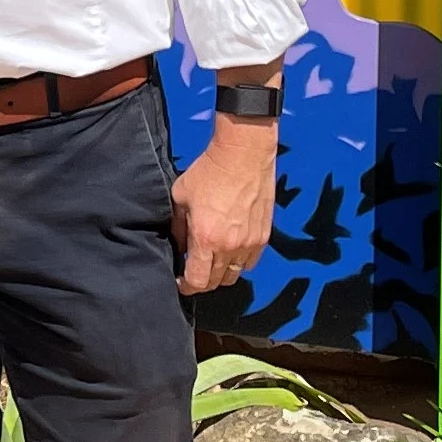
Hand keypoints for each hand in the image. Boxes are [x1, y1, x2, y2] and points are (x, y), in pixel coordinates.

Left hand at [171, 118, 275, 297]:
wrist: (243, 155)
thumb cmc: (209, 171)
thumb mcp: (181, 196)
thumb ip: (178, 226)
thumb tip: (179, 245)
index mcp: (205, 239)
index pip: (197, 281)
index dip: (186, 286)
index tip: (181, 282)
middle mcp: (229, 247)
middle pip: (216, 282)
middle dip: (202, 280)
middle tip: (194, 270)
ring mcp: (249, 243)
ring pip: (235, 274)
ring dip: (222, 273)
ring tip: (213, 260)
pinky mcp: (264, 236)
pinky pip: (251, 262)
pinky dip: (240, 262)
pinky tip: (231, 249)